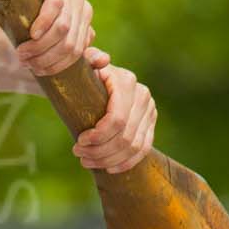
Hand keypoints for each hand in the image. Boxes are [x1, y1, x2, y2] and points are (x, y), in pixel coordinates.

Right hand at [12, 0, 92, 76]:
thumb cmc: (14, 13)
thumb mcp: (39, 36)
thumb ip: (66, 47)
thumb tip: (105, 61)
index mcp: (81, 15)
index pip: (79, 47)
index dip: (59, 64)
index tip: (37, 72)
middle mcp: (78, 0)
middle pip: (71, 40)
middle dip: (48, 57)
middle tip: (26, 63)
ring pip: (64, 26)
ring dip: (42, 45)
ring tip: (23, 52)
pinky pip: (55, 5)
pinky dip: (44, 24)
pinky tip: (32, 33)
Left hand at [74, 47, 157, 171]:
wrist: (92, 81)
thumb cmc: (80, 75)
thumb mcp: (79, 65)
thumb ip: (87, 59)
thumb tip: (101, 61)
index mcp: (126, 82)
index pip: (117, 119)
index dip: (98, 136)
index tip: (78, 143)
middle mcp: (143, 95)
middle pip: (125, 136)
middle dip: (100, 150)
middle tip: (78, 154)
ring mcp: (149, 111)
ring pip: (134, 146)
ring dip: (109, 159)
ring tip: (86, 161)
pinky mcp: (150, 124)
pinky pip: (144, 149)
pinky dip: (126, 162)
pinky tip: (108, 169)